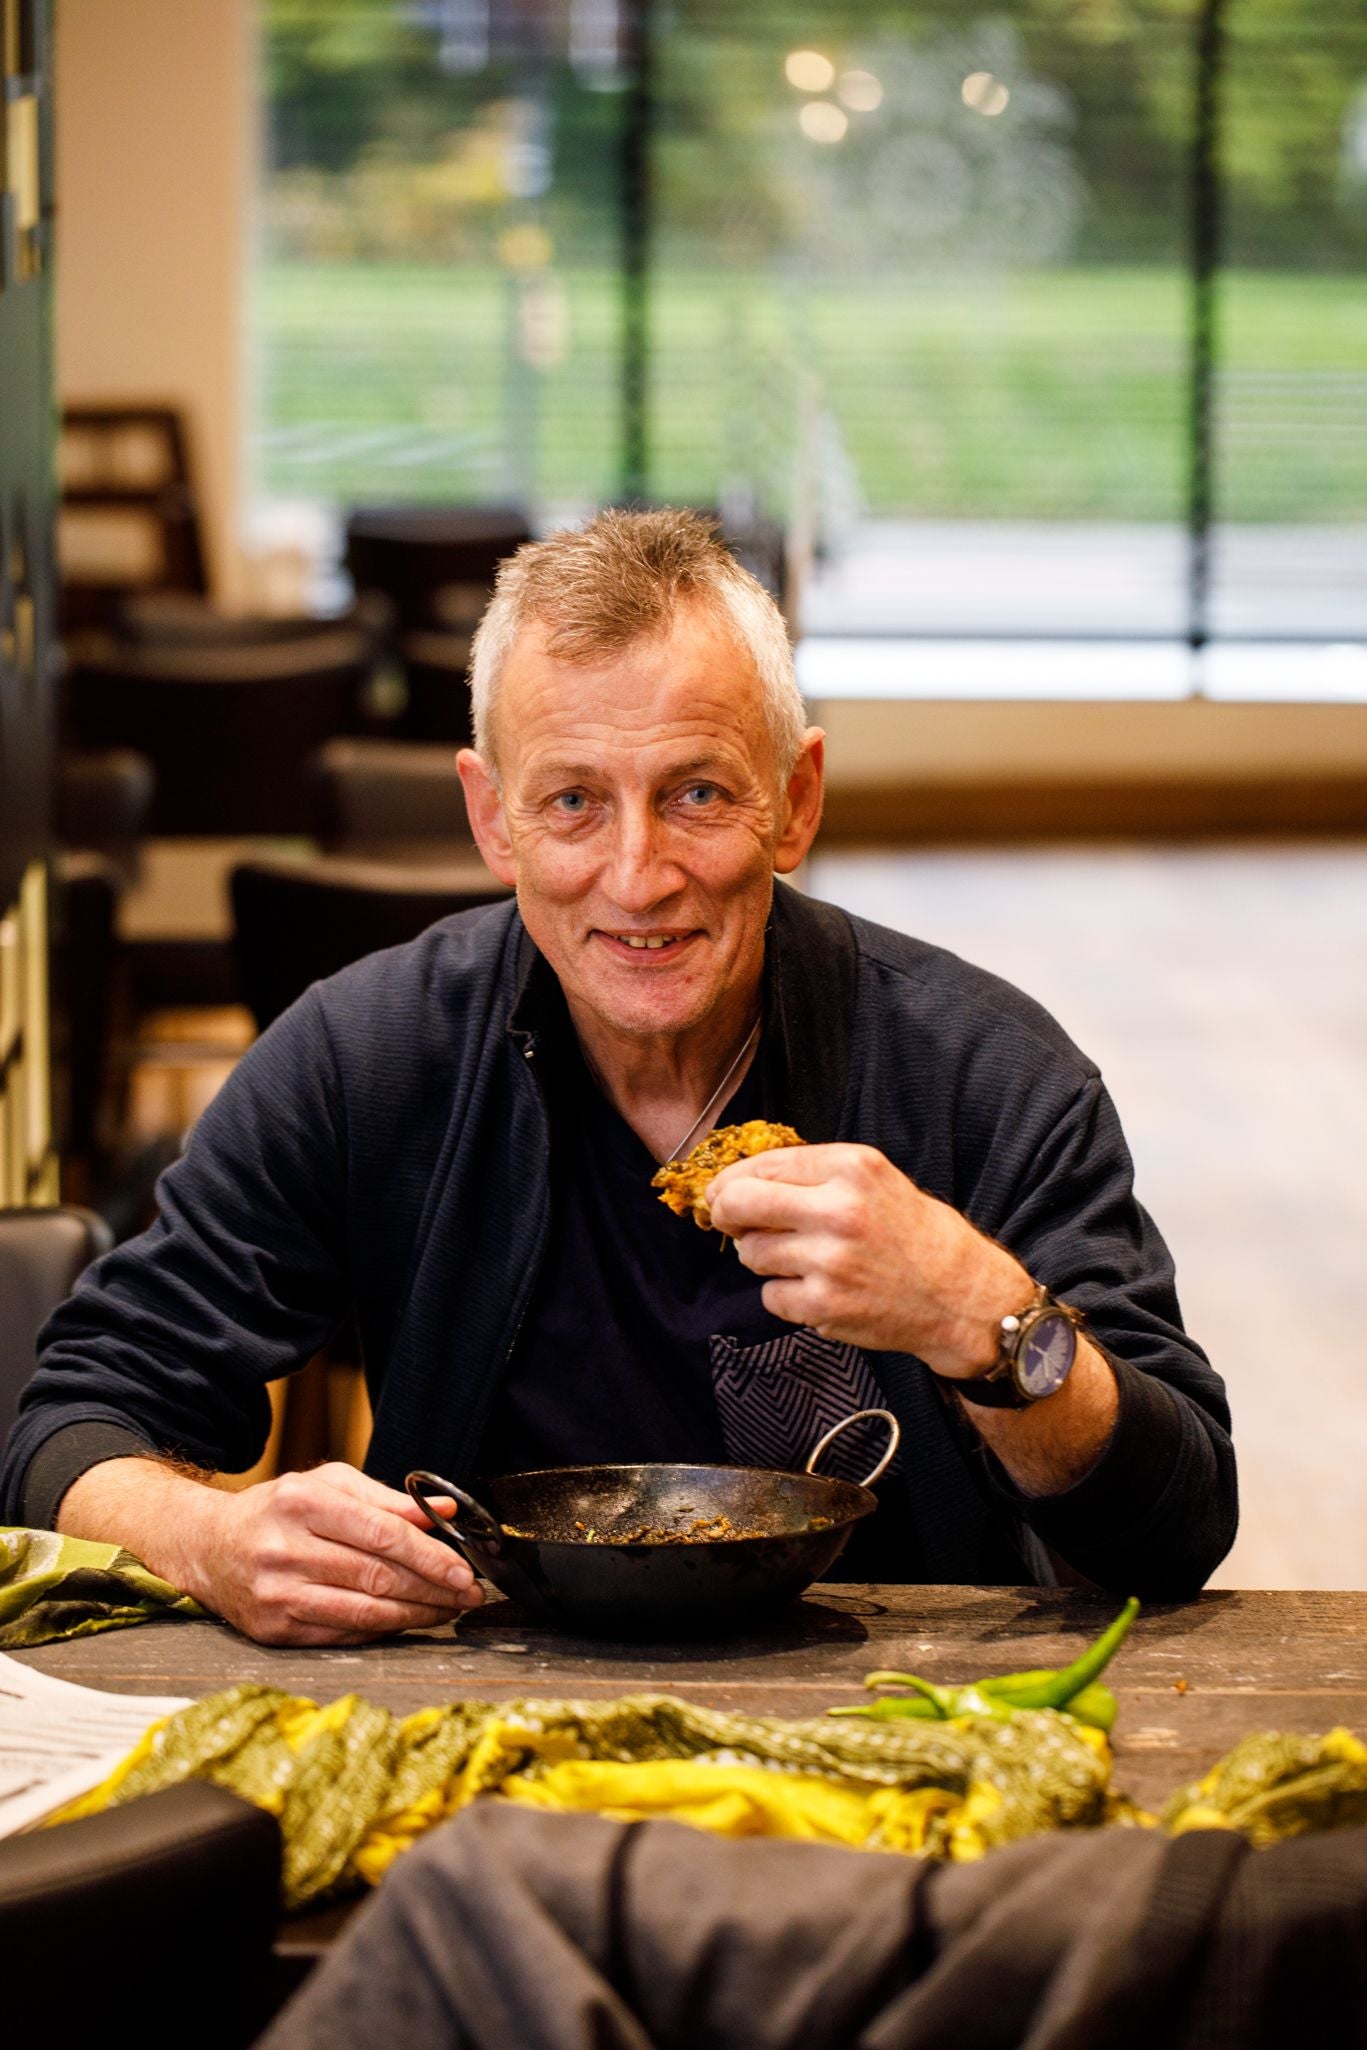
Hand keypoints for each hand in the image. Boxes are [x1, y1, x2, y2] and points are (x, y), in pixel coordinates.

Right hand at [191, 1462, 483, 1645]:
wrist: (209, 1548)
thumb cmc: (278, 1510)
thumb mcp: (328, 1485)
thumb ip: (388, 1499)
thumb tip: (445, 1508)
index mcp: (302, 1503)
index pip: (382, 1534)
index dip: (430, 1555)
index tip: (464, 1569)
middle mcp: (286, 1549)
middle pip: (378, 1576)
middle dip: (433, 1588)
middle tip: (468, 1593)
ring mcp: (277, 1594)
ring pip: (364, 1611)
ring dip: (416, 1615)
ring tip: (448, 1610)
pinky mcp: (273, 1630)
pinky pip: (343, 1634)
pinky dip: (383, 1630)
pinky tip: (408, 1621)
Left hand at [706, 1142, 1030, 1373]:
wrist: (961, 1296)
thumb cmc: (915, 1234)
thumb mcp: (875, 1179)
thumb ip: (813, 1173)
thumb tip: (739, 1181)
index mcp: (852, 1168)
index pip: (763, 1164)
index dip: (731, 1180)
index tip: (722, 1192)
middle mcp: (840, 1210)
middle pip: (739, 1204)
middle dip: (724, 1213)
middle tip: (729, 1222)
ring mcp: (830, 1261)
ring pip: (751, 1253)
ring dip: (763, 1257)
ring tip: (803, 1259)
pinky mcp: (825, 1306)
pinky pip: (770, 1295)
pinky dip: (785, 1294)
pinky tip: (819, 1289)